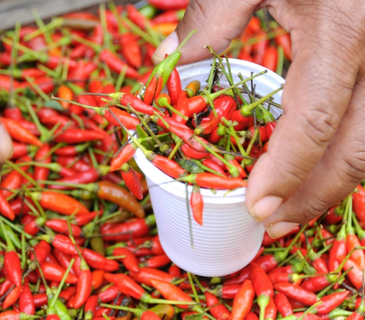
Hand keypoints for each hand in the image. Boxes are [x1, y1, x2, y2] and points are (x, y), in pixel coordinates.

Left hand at [153, 0, 364, 237]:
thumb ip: (212, 19)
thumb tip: (170, 64)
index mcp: (344, 27)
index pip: (315, 120)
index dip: (288, 173)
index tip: (259, 208)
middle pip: (361, 146)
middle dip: (317, 195)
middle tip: (276, 223)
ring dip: (336, 180)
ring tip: (294, 204)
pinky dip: (348, 145)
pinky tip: (317, 160)